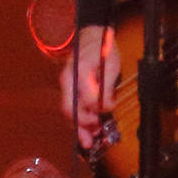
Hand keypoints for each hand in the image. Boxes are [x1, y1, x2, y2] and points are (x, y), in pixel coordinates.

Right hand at [60, 22, 120, 154]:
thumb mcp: (111, 65)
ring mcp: (66, 85)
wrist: (92, 36)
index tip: (110, 110)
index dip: (98, 109)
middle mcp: (68, 80)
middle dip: (81, 126)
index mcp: (79, 72)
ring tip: (89, 141)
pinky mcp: (70, 89)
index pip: (85, 99)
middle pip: (69, 109)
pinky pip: (72, 108)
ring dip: (79, 127)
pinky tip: (88, 129)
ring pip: (69, 111)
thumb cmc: (102, 49)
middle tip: (92, 138)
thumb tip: (107, 107)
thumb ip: (107, 87)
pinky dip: (79, 120)